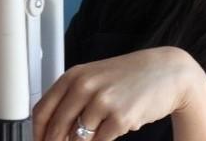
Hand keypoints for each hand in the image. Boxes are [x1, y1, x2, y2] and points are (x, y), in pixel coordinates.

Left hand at [32, 46, 205, 140]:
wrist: (167, 72)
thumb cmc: (129, 77)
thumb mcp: (95, 78)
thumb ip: (72, 99)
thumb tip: (52, 131)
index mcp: (74, 76)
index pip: (42, 111)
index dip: (38, 133)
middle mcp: (85, 86)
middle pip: (56, 129)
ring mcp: (103, 102)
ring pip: (78, 138)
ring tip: (99, 130)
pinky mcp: (120, 118)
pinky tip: (113, 130)